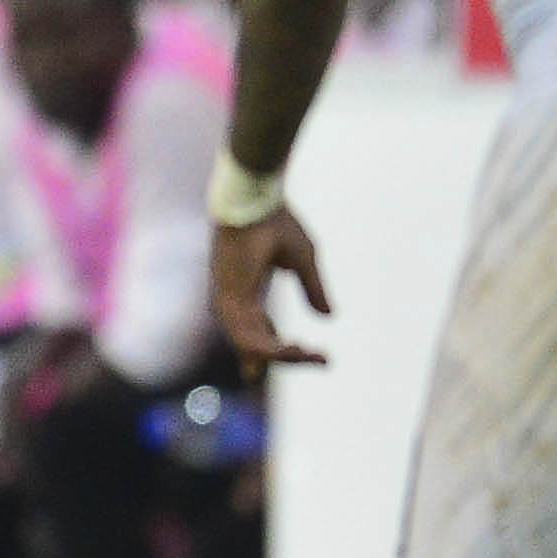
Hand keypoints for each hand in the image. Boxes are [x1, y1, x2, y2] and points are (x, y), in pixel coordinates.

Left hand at [211, 208, 331, 373]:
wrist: (257, 197)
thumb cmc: (275, 221)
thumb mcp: (303, 260)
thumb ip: (313, 289)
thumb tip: (329, 317)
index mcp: (246, 291)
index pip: (257, 333)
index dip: (276, 351)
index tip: (311, 357)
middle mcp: (233, 301)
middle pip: (257, 345)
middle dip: (289, 357)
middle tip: (323, 360)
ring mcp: (227, 303)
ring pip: (254, 348)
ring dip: (286, 356)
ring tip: (315, 356)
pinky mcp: (227, 302)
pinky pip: (248, 339)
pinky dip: (273, 350)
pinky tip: (298, 350)